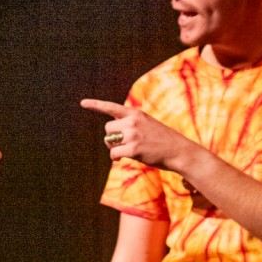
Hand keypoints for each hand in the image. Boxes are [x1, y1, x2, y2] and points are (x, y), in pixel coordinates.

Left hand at [81, 99, 196, 171]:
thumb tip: (110, 134)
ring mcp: (133, 135)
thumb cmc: (162, 140)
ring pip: (109, 141)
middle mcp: (133, 121)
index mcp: (136, 114)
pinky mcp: (134, 149)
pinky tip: (123, 158)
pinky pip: (114, 153)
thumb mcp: (147, 124)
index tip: (82, 103)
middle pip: (107, 129)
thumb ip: (130, 124)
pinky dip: (116, 157)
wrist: (179, 151)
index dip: (95, 105)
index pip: (111, 107)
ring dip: (114, 148)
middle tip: (122, 143)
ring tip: (126, 150)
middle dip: (112, 137)